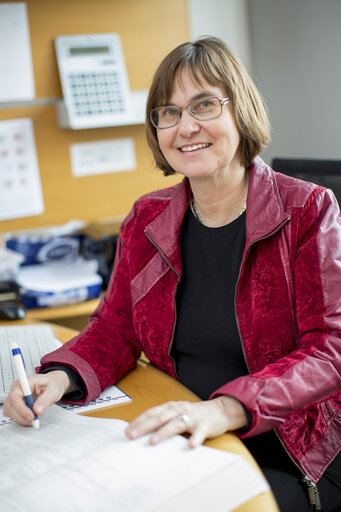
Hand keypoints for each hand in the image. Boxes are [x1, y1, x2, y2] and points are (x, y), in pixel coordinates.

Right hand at [3, 371, 72, 426]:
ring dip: (21, 419)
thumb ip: (46, 399)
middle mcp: (16, 389)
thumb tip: (37, 410)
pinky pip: (12, 415)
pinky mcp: (14, 405)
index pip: (15, 396)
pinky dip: (21, 419)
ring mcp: (14, 397)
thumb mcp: (54, 389)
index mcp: (24, 382)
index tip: (31, 417)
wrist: (53, 385)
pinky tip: (30, 418)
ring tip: (34, 419)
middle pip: (10, 405)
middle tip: (35, 420)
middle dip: (22, 416)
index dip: (21, 408)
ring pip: (9, 411)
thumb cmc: (52, 384)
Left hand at [125, 396, 247, 447]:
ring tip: (153, 441)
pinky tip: (190, 446)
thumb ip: (162, 420)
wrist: (220, 410)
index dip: (139, 421)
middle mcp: (179, 409)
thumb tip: (141, 432)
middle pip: (160, 417)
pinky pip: (199, 433)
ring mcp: (192, 417)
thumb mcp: (176, 414)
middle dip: (144, 426)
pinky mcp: (205, 425)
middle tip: (132, 435)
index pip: (151, 412)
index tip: (127, 431)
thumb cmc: (193, 415)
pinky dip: (195, 438)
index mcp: (171, 407)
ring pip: (176, 424)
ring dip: (164, 432)